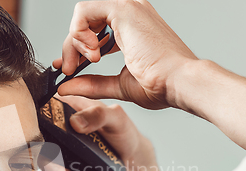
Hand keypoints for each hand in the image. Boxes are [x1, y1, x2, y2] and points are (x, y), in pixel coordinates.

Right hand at [49, 95, 155, 170]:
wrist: (131, 158)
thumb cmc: (123, 132)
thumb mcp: (116, 118)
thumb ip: (99, 115)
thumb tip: (75, 121)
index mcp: (67, 106)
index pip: (42, 110)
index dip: (35, 124)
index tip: (41, 140)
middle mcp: (59, 126)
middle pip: (40, 141)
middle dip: (50, 160)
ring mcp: (59, 146)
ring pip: (47, 162)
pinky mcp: (64, 163)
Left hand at [54, 0, 197, 109]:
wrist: (178, 82)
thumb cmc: (161, 85)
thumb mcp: (117, 85)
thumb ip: (91, 84)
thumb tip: (66, 87)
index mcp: (132, 27)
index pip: (94, 29)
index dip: (76, 47)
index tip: (68, 68)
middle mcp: (131, 13)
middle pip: (85, 21)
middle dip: (71, 47)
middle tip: (69, 69)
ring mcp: (128, 8)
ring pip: (83, 14)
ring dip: (75, 40)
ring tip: (88, 62)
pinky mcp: (123, 9)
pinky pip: (84, 11)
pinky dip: (78, 33)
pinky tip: (92, 52)